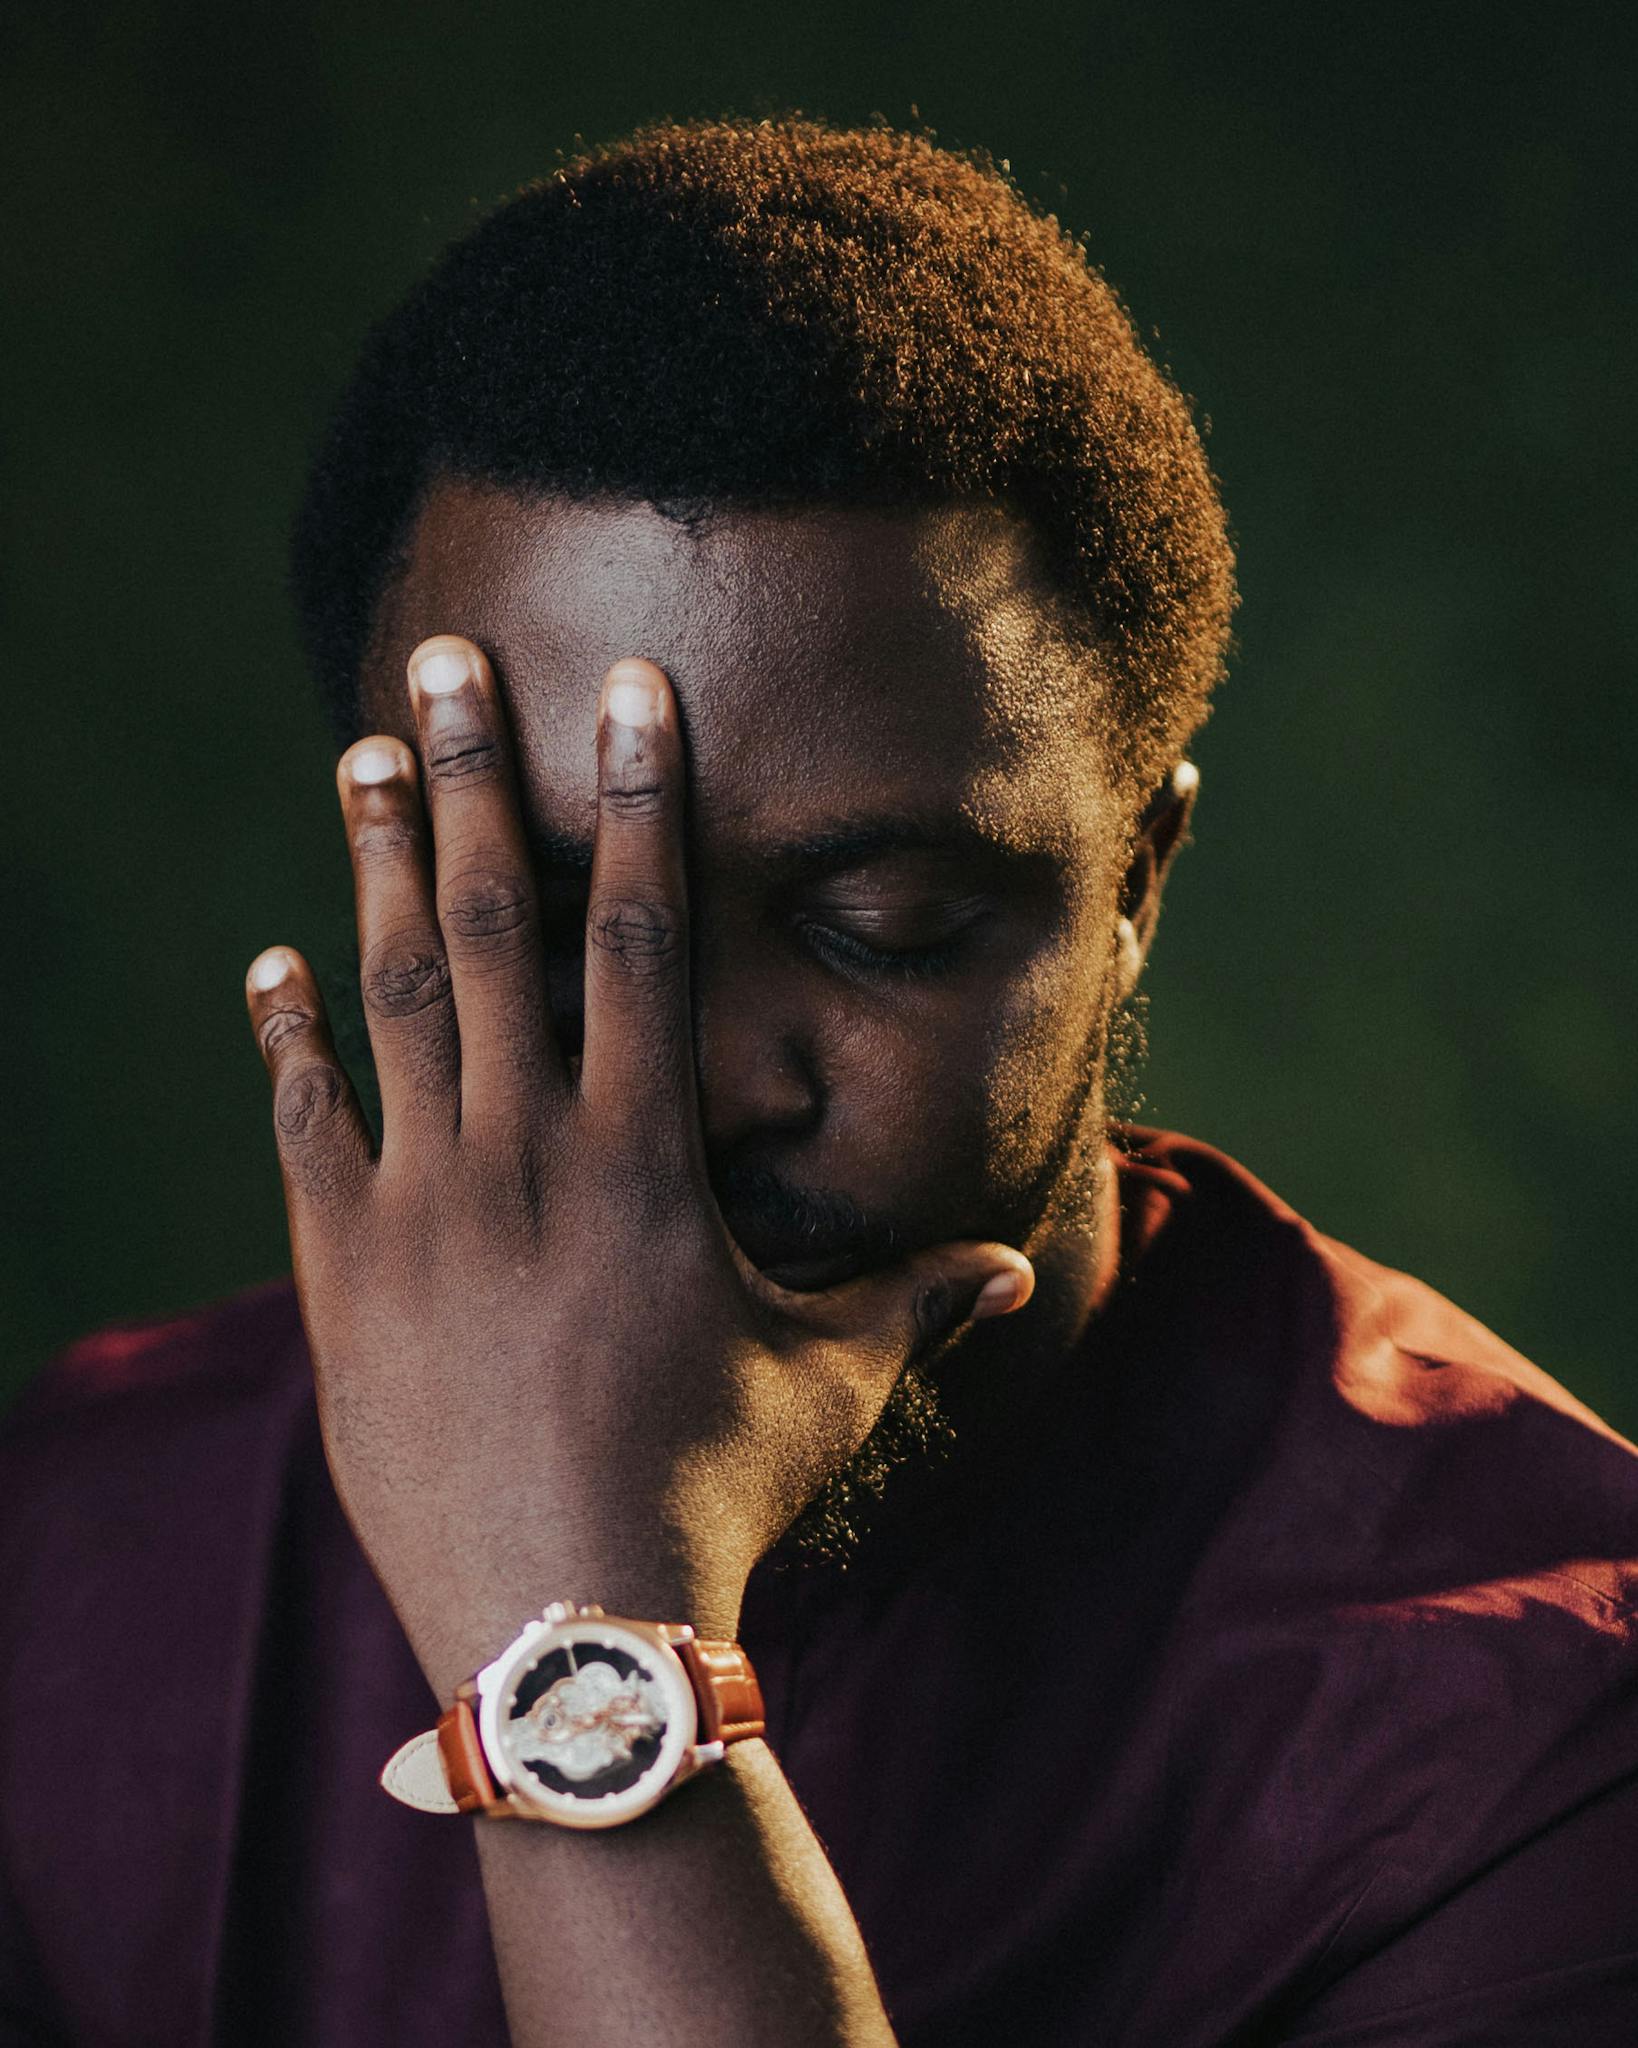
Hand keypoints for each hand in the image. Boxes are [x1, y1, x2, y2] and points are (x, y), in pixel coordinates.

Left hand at [246, 635, 1032, 1696]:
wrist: (563, 1619)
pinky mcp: (344, 1275)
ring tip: (362, 758)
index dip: (642, 802)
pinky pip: (306, 1127)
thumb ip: (917, 1306)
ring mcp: (421, 1208)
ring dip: (379, 868)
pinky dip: (286, 1040)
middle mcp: (524, 1152)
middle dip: (479, 781)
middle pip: (498, 925)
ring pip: (393, 997)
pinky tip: (267, 963)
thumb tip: (1024, 1278)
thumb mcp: (829, 1387)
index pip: (643, 937)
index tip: (631, 691)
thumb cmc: (713, 1493)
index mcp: (644, 1156)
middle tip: (443, 661)